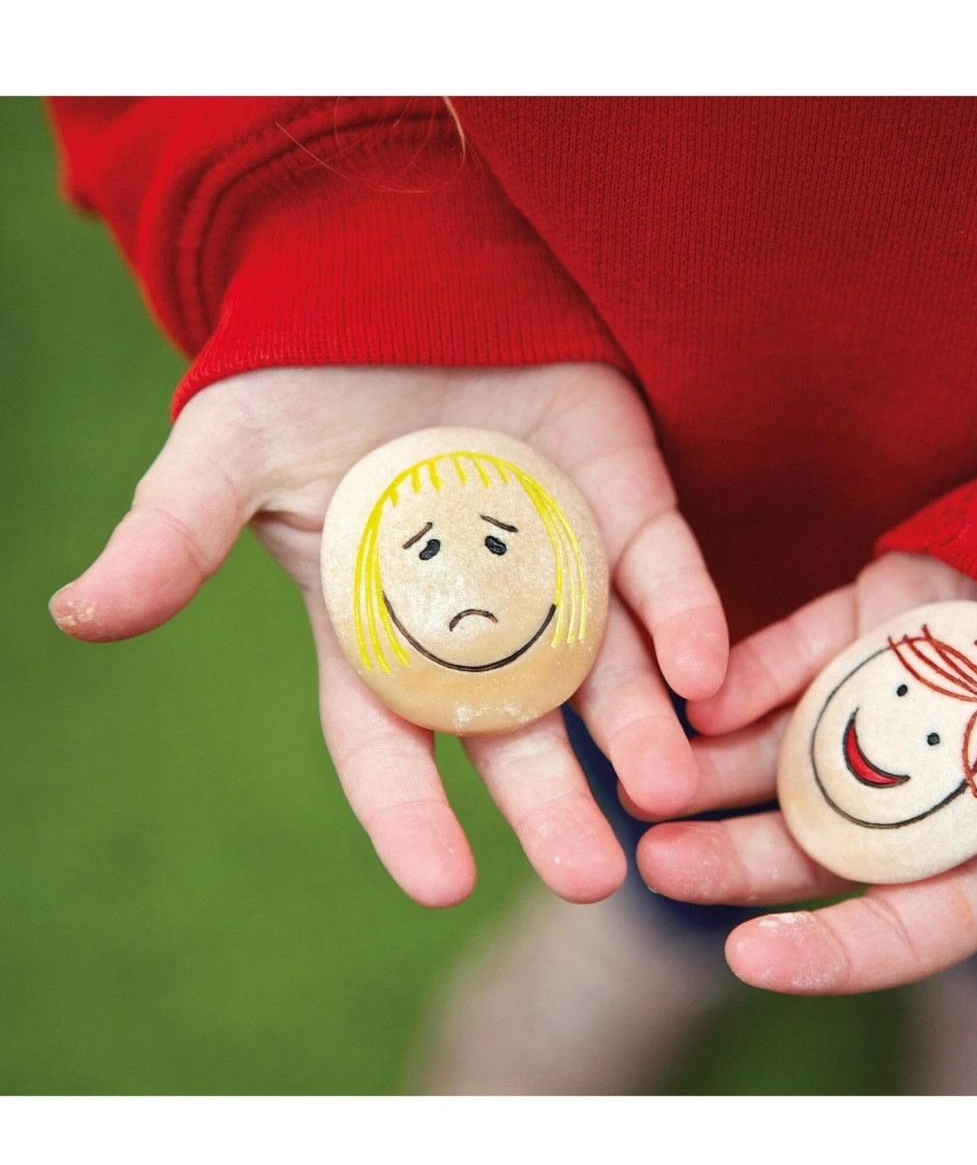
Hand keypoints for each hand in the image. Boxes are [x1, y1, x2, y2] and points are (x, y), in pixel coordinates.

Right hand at [49, 362, 728, 907]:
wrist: (407, 278)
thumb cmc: (311, 374)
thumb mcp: (232, 450)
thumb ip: (176, 534)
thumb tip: (79, 616)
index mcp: (385, 631)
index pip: (391, 741)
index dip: (410, 814)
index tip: (440, 886)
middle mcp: (484, 623)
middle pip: (521, 734)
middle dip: (553, 806)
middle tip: (593, 879)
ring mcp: (563, 570)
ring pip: (609, 673)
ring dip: (642, 732)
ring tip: (668, 789)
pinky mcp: (627, 507)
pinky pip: (666, 575)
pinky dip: (686, 621)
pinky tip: (708, 675)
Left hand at [632, 551, 976, 993]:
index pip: (913, 920)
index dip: (834, 950)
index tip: (746, 956)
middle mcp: (924, 787)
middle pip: (818, 846)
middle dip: (735, 862)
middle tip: (655, 860)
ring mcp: (887, 708)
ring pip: (785, 760)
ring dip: (712, 775)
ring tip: (636, 785)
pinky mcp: (863, 633)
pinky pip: (794, 662)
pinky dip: (745, 679)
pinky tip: (693, 696)